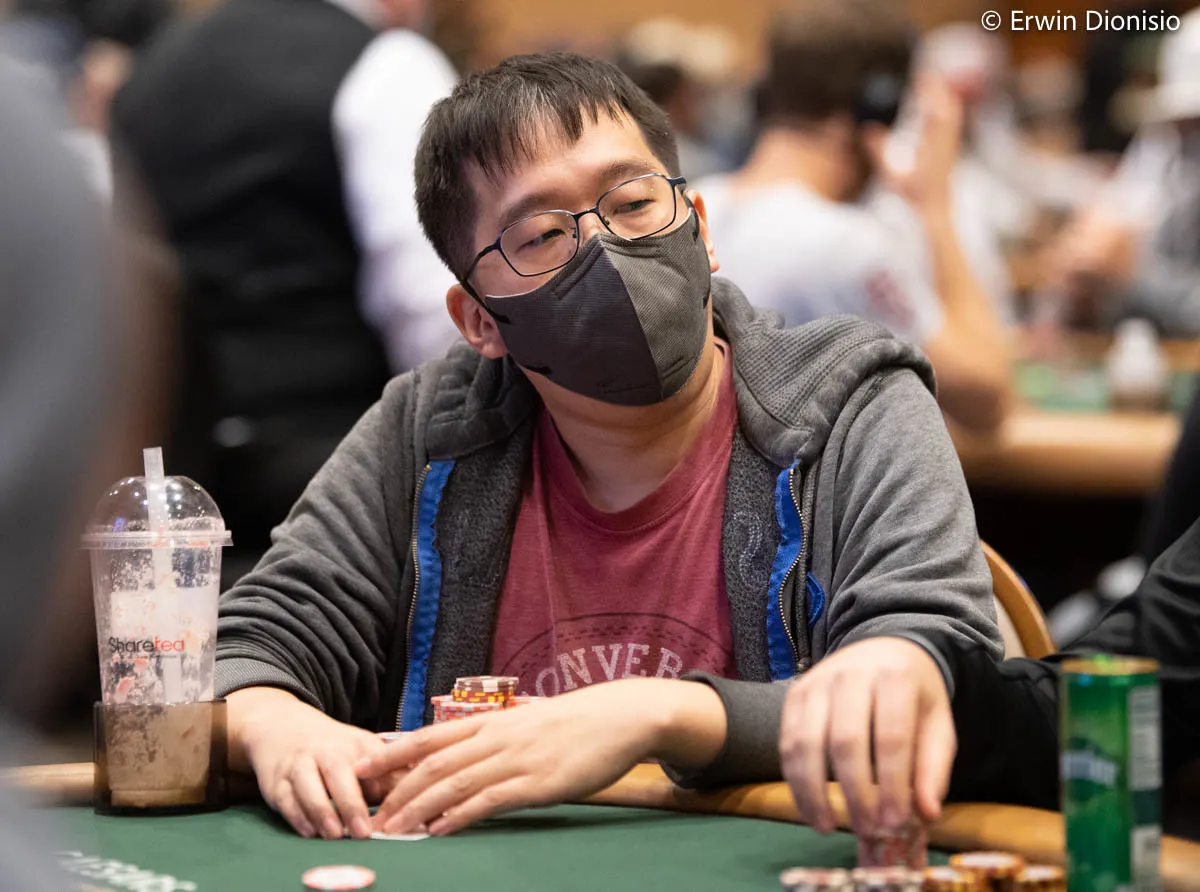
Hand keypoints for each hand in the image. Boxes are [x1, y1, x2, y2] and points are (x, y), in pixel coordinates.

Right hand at [229, 688, 395, 839]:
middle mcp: (326, 752)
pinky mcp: (277, 783)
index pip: (375, 765)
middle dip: (351, 804)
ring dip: (321, 811)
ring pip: (308, 786)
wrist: (284, 727)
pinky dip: (297, 817)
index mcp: (356, 745)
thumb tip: (421, 800)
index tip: (400, 811)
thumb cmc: (334, 748)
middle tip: (363, 832)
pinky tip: (310, 832)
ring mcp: (299, 765)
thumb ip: (390, 776)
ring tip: (334, 835)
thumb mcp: (364, 752)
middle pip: (338, 774)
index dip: (388, 787)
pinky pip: (285, 800)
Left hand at [356, 678, 724, 835]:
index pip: (428, 736)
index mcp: (490, 721)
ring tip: (394, 829)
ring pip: (454, 782)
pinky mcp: (538, 783)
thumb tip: (471, 748)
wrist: (619, 716)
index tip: (361, 770)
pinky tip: (442, 829)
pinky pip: (490, 800)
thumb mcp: (527, 720)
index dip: (391, 753)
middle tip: (371, 815)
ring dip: (419, 807)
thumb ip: (496, 734)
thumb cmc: (574, 721)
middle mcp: (495, 737)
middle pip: (432, 762)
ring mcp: (516, 759)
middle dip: (397, 790)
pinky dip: (460, 815)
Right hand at [778, 637, 954, 837]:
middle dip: (854, 793)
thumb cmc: (913, 696)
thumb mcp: (937, 726)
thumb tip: (926, 814)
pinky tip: (809, 809)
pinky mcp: (794, 694)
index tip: (895, 822)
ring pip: (806, 742)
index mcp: (895, 678)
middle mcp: (851, 674)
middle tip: (866, 830)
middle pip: (846, 740)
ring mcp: (816, 682)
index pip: (891, 737)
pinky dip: (794, 781)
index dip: (892, 784)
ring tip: (827, 828)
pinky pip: (787, 742)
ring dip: (814, 792)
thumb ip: (933, 769)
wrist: (883, 649)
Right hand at [871, 77, 963, 211]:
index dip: (928, 93)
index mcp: (932, 148)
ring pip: (953, 113)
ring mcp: (951, 144)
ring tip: (932, 82)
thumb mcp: (892, 176)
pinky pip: (953, 121)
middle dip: (937, 89)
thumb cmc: (913, 195)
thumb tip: (865, 130)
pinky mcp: (952, 147)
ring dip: (943, 95)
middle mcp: (945, 143)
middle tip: (923, 73)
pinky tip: (941, 101)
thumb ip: (878, 152)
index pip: (933, 113)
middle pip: (947, 107)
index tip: (919, 78)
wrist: (936, 208)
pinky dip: (948, 106)